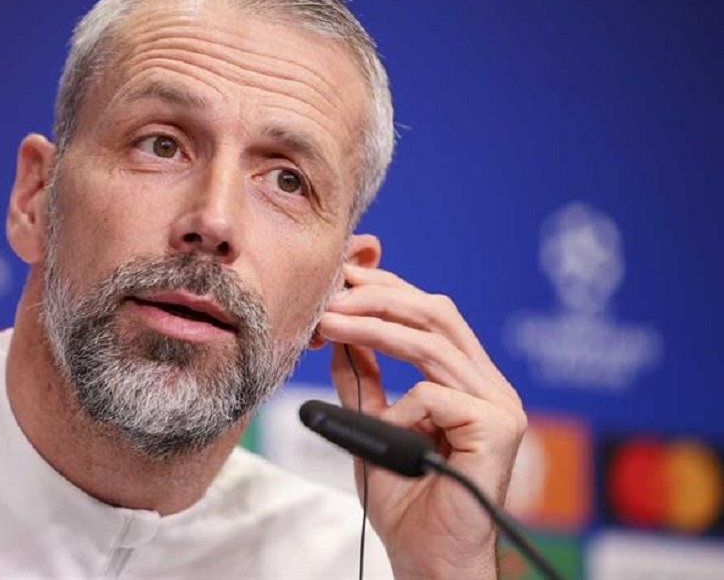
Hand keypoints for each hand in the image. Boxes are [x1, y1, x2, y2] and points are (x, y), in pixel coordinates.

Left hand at [317, 263, 526, 578]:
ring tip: (330, 325)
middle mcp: (490, 386)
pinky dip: (399, 406)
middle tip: (332, 296)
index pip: (431, 314)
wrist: (428, 559)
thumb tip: (340, 333)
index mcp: (468, 380)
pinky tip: (386, 430)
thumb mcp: (372, 425)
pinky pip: (435, 395)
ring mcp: (500, 406)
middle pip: (437, 314)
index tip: (342, 279)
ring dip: (373, 329)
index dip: (388, 288)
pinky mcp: (498, 429)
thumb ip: (364, 380)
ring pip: (433, 344)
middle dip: (379, 297)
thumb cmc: (405, 501)